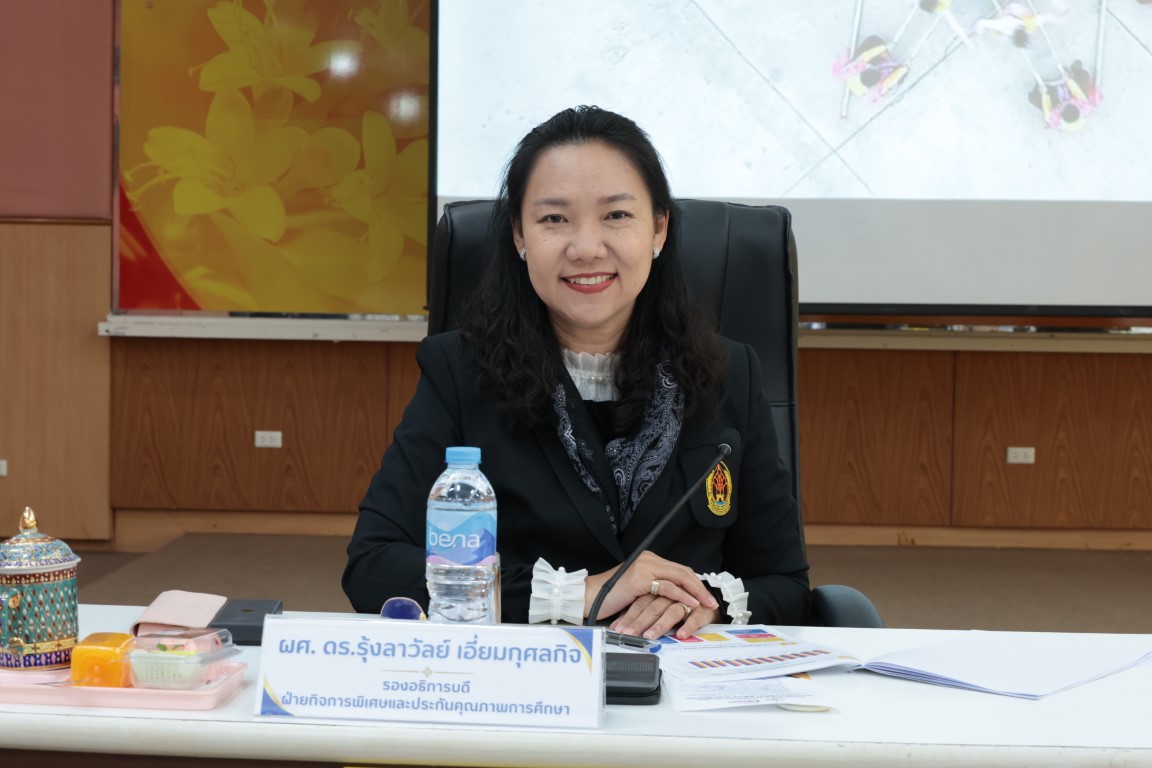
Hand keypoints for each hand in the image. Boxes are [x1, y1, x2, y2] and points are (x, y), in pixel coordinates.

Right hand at [584, 550, 718, 633]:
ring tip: (706, 604)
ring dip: (696, 591)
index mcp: (649, 561)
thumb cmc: (610, 598)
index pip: (679, 570)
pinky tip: (691, 604)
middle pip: (683, 571)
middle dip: (700, 587)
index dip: (695, 583)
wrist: (589, 598)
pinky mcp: (640, 578)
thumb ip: (654, 590)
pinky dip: (682, 595)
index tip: (705, 596)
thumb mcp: (638, 592)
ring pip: (679, 576)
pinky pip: (667, 586)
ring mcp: (644, 567)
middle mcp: (648, 560)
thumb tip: (674, 600)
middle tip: (712, 601)